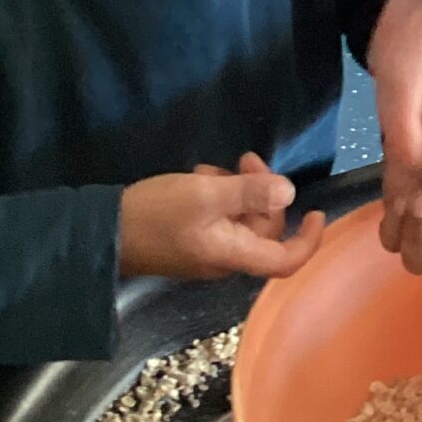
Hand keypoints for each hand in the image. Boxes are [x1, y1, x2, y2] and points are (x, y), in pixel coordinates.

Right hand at [118, 154, 326, 282]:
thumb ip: (249, 193)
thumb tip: (289, 192)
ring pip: (241, 218)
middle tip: (244, 160)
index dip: (308, 240)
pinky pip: (219, 218)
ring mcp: (208, 251)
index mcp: (235, 254)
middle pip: (264, 229)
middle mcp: (226, 259)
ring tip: (210, 169)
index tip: (317, 211)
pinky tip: (199, 178)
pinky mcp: (192, 241)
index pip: (286, 261)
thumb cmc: (156, 215)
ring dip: (235, 189)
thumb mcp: (205, 195)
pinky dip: (217, 196)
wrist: (104, 234)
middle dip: (261, 192)